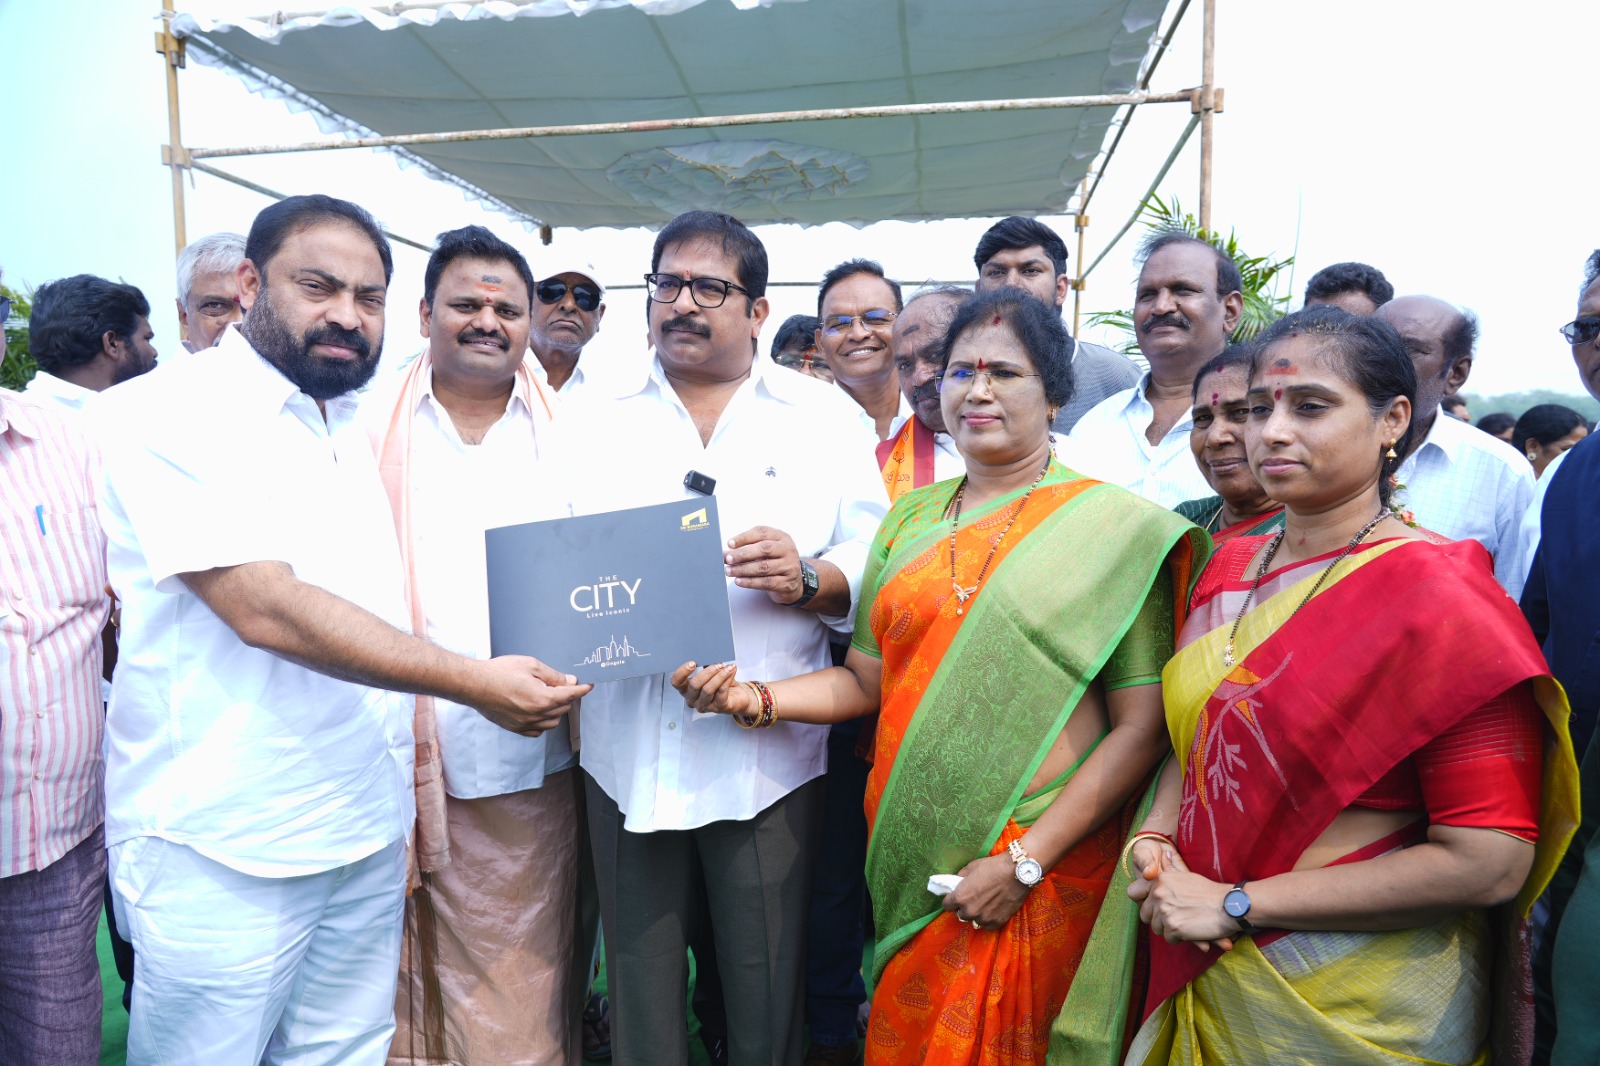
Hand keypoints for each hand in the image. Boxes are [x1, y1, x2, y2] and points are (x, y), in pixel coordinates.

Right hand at [467, 655, 591, 736]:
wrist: (474, 684)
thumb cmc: (499, 672)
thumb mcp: (531, 665)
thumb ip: (553, 675)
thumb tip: (569, 681)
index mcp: (542, 698)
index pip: (571, 695)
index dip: (582, 689)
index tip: (588, 686)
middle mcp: (536, 715)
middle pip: (564, 708)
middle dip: (567, 697)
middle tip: (561, 685)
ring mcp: (526, 724)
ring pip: (553, 722)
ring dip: (556, 710)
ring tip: (548, 697)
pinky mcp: (516, 728)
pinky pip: (538, 731)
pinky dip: (543, 722)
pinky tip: (538, 711)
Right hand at [669, 661, 757, 716]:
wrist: (737, 696)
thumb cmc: (721, 683)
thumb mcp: (711, 672)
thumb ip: (706, 665)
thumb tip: (706, 652)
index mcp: (686, 689)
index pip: (676, 682)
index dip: (682, 672)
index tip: (692, 663)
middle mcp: (692, 699)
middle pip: (694, 685)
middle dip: (707, 672)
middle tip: (718, 664)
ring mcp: (705, 706)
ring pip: (708, 689)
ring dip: (719, 675)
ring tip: (728, 667)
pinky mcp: (718, 708)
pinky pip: (721, 692)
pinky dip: (727, 679)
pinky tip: (732, 672)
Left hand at [726, 526, 803, 604]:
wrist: (795, 582)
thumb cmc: (775, 562)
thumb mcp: (764, 551)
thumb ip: (746, 550)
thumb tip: (725, 554)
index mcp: (781, 537)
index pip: (762, 532)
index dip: (744, 537)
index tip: (730, 543)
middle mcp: (788, 550)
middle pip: (764, 549)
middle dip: (743, 554)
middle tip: (728, 558)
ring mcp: (789, 567)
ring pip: (764, 567)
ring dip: (743, 569)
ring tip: (729, 571)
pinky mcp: (787, 583)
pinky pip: (766, 582)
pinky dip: (750, 582)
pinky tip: (739, 581)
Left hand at [941, 852, 1029, 930]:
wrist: (1017, 872)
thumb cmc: (993, 866)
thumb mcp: (971, 867)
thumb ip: (960, 878)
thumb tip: (956, 883)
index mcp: (960, 897)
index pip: (946, 905)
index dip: (951, 900)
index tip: (956, 897)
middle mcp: (970, 911)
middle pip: (960, 915)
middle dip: (964, 908)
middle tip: (972, 900)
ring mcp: (984, 918)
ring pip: (974, 921)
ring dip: (977, 915)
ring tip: (985, 905)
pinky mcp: (998, 922)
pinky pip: (988, 926)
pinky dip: (989, 919)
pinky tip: (994, 910)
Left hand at [1138, 846, 1237, 948]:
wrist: (1228, 906)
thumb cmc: (1209, 891)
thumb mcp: (1187, 875)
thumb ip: (1171, 868)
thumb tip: (1165, 852)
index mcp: (1159, 880)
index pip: (1133, 893)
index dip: (1142, 902)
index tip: (1152, 907)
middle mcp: (1158, 893)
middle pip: (1145, 915)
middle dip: (1157, 919)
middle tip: (1174, 919)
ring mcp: (1164, 910)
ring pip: (1156, 928)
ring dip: (1169, 930)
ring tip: (1184, 924)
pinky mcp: (1173, 926)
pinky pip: (1168, 938)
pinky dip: (1179, 938)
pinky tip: (1190, 931)